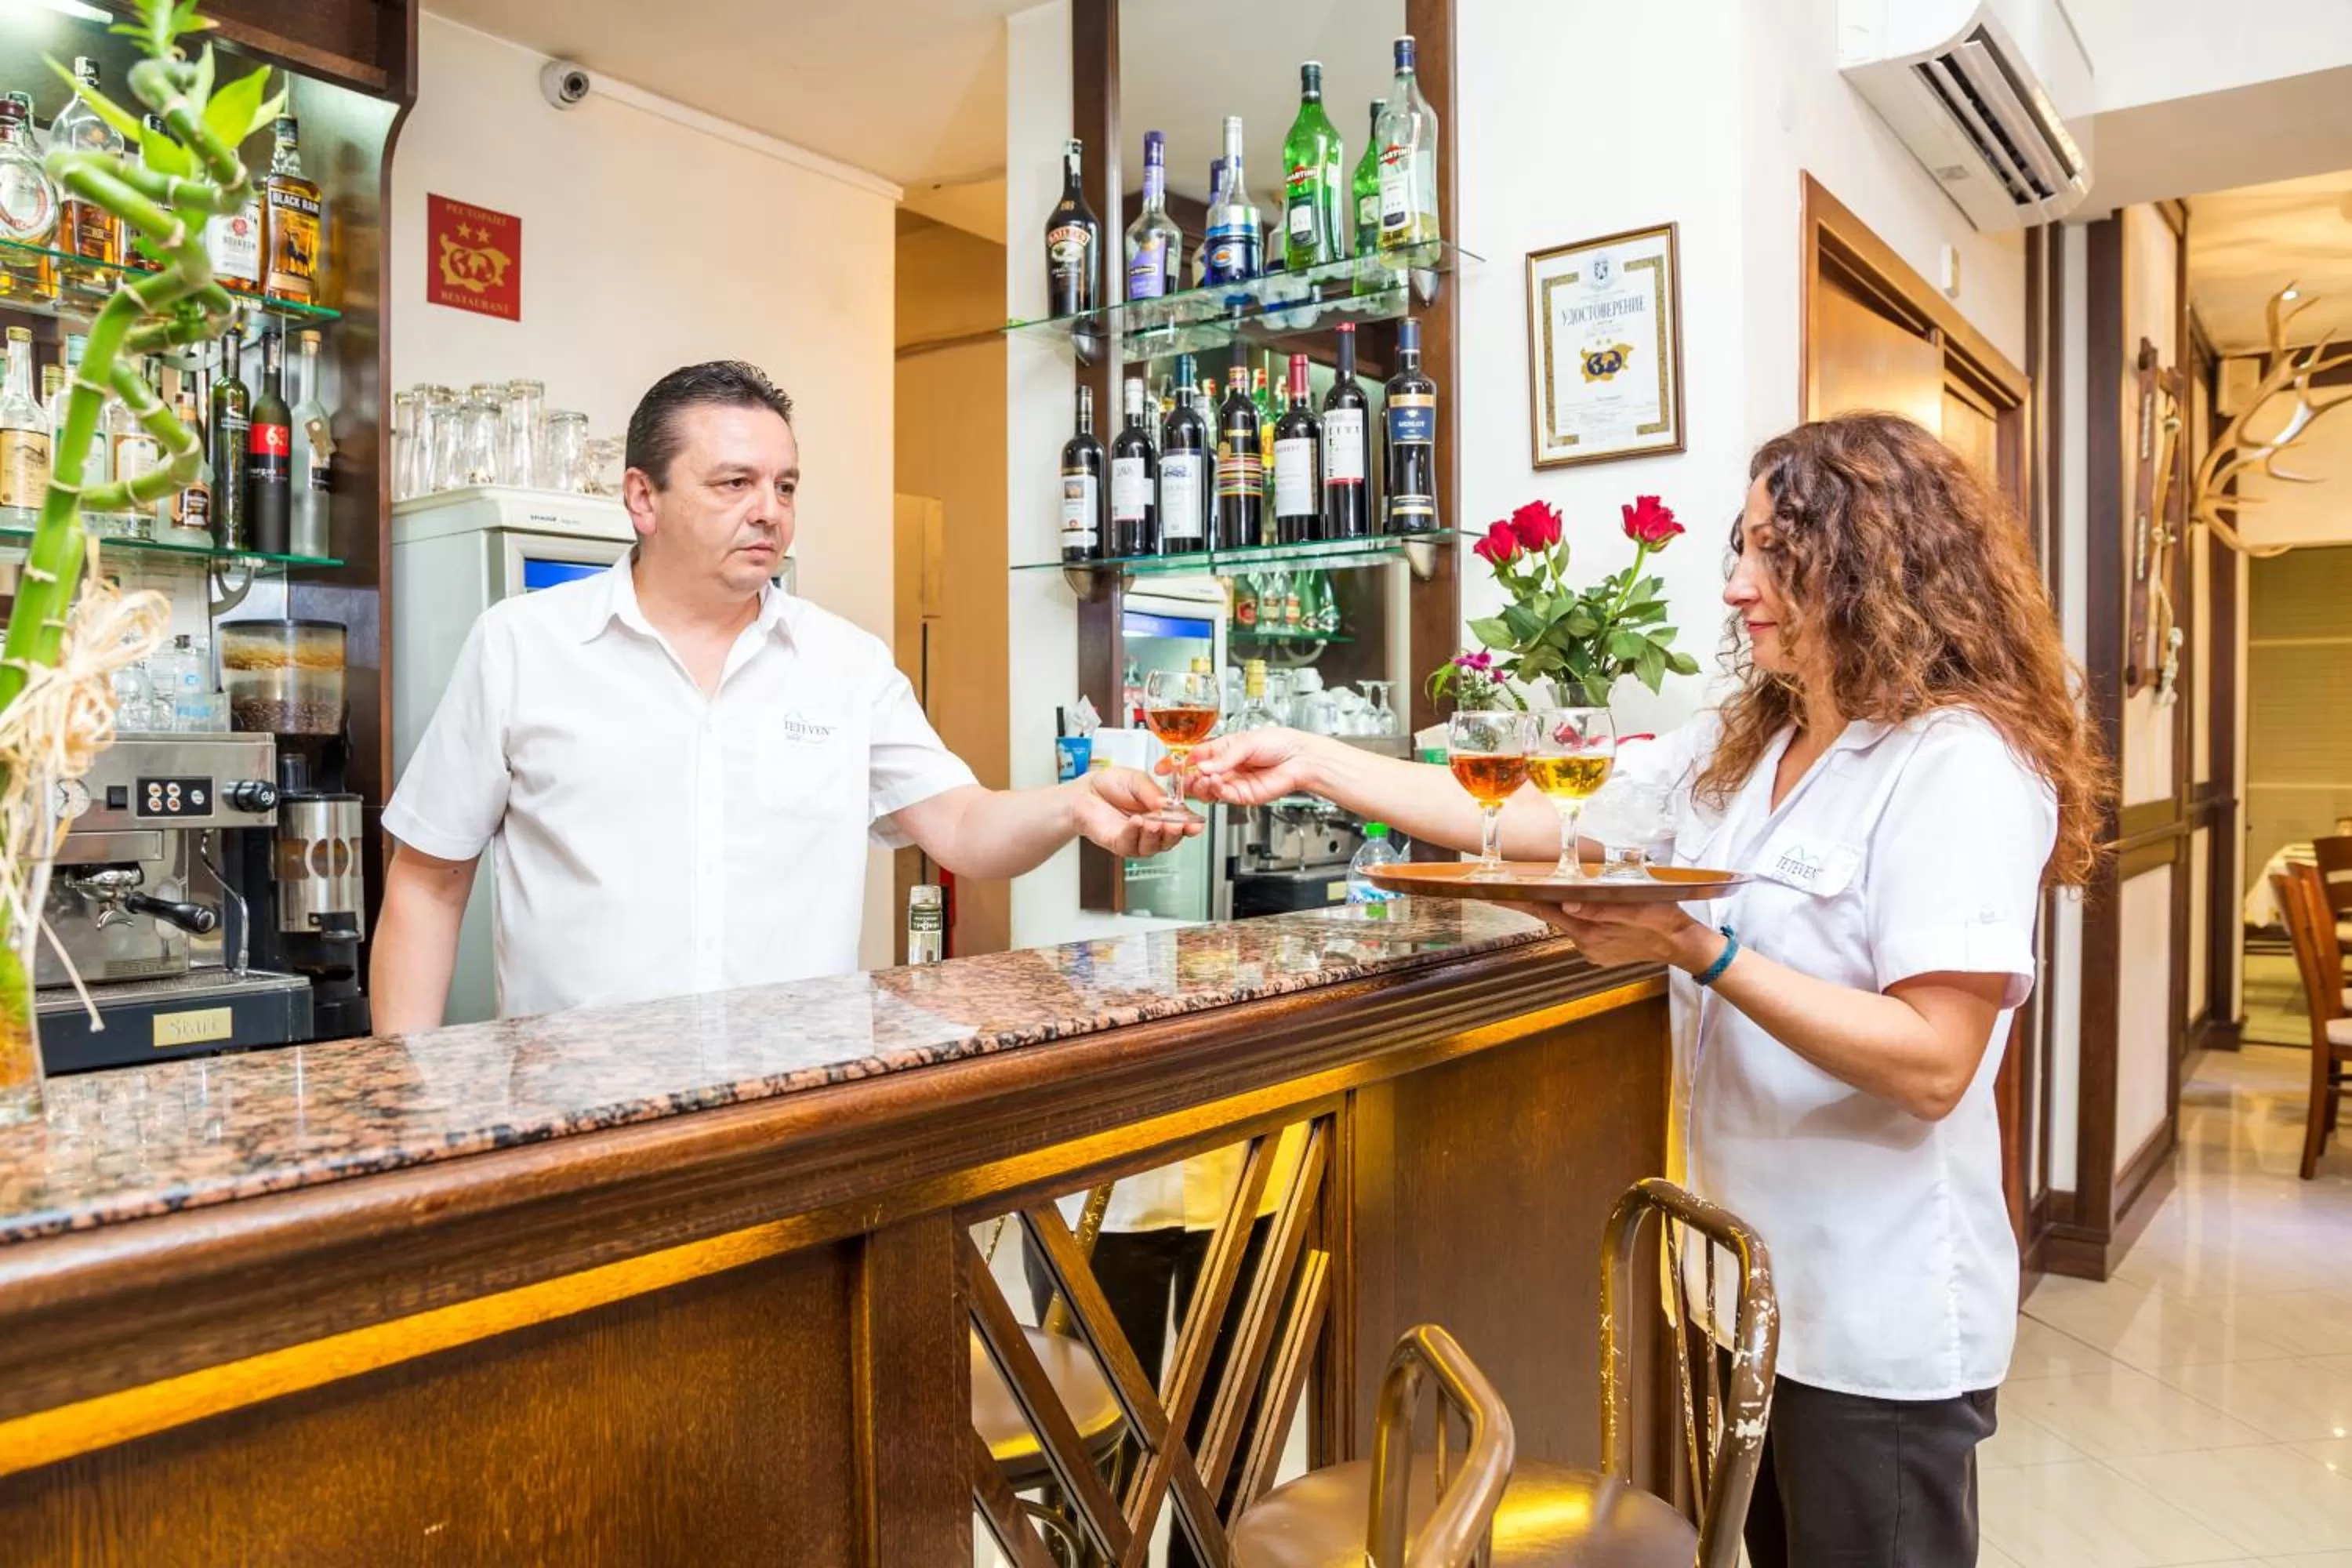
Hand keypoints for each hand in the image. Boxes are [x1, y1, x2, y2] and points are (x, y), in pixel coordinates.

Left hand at [1071, 766, 1199, 857]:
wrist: (1086, 791)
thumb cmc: (1111, 785)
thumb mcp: (1137, 780)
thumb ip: (1152, 792)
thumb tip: (1166, 803)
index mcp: (1162, 812)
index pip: (1182, 824)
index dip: (1191, 825)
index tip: (1196, 824)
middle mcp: (1152, 829)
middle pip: (1170, 840)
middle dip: (1175, 833)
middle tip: (1176, 824)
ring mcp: (1136, 839)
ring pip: (1152, 846)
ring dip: (1155, 835)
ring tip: (1153, 822)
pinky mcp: (1119, 844)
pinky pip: (1131, 845)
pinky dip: (1135, 834)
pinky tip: (1136, 822)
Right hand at [1174, 727, 1330, 806]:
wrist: (1299, 759)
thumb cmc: (1278, 743)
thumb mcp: (1245, 742)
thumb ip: (1222, 757)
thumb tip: (1202, 765)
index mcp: (1222, 749)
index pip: (1193, 756)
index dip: (1177, 762)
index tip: (1163, 767)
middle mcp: (1225, 767)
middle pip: (1196, 776)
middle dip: (1185, 778)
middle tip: (1180, 777)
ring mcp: (1232, 782)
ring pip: (1205, 789)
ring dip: (1199, 785)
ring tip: (1203, 777)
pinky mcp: (1241, 796)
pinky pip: (1221, 796)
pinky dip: (1215, 790)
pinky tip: (1216, 781)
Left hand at [1499, 898, 1721, 970]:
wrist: (1683, 945)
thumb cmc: (1663, 919)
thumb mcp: (1636, 908)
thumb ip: (1601, 909)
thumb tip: (1569, 906)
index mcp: (1590, 932)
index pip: (1545, 911)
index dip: (1518, 902)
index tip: (1492, 894)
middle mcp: (1585, 944)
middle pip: (1552, 915)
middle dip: (1533, 899)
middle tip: (1508, 882)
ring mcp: (1592, 950)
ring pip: (1568, 922)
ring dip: (1560, 906)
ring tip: (1549, 886)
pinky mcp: (1600, 952)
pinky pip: (1582, 930)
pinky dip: (1579, 917)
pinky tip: (1584, 906)